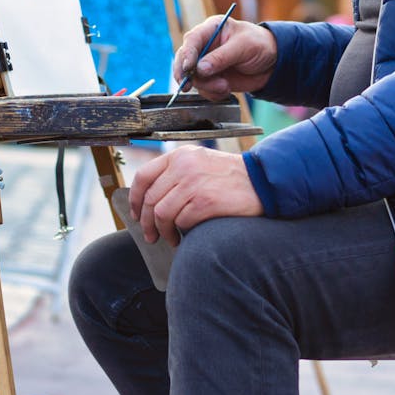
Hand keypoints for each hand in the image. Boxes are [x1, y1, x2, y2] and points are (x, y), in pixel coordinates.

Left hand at [128, 144, 263, 245]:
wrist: (260, 181)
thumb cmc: (229, 177)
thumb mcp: (199, 163)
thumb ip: (176, 173)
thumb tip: (150, 198)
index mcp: (180, 156)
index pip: (144, 176)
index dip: (134, 199)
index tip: (135, 214)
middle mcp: (184, 166)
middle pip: (150, 199)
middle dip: (146, 223)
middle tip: (151, 236)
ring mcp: (194, 183)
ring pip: (161, 213)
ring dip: (163, 232)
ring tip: (170, 239)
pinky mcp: (205, 201)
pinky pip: (181, 222)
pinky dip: (181, 233)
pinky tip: (185, 238)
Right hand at [173, 16, 276, 100]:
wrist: (272, 63)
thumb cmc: (259, 44)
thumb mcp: (243, 47)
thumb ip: (222, 57)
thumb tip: (200, 69)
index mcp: (211, 29)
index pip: (192, 39)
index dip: (187, 54)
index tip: (189, 68)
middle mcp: (205, 46)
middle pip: (184, 60)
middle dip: (187, 75)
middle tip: (190, 86)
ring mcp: (207, 64)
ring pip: (193, 78)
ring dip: (207, 87)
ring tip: (225, 86)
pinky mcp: (212, 79)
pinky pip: (203, 90)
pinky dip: (212, 94)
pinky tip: (226, 90)